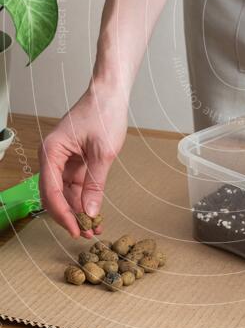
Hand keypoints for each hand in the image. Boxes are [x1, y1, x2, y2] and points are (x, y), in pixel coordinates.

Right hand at [38, 83, 127, 237]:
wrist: (111, 94)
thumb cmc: (104, 113)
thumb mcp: (103, 152)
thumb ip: (95, 184)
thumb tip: (89, 212)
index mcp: (51, 151)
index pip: (51, 191)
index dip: (63, 214)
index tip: (75, 230)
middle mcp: (52, 156)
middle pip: (54, 195)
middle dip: (69, 216)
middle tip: (86, 234)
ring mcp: (62, 159)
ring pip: (65, 192)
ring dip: (78, 210)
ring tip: (94, 228)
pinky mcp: (74, 160)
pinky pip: (75, 184)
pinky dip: (84, 198)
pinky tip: (94, 212)